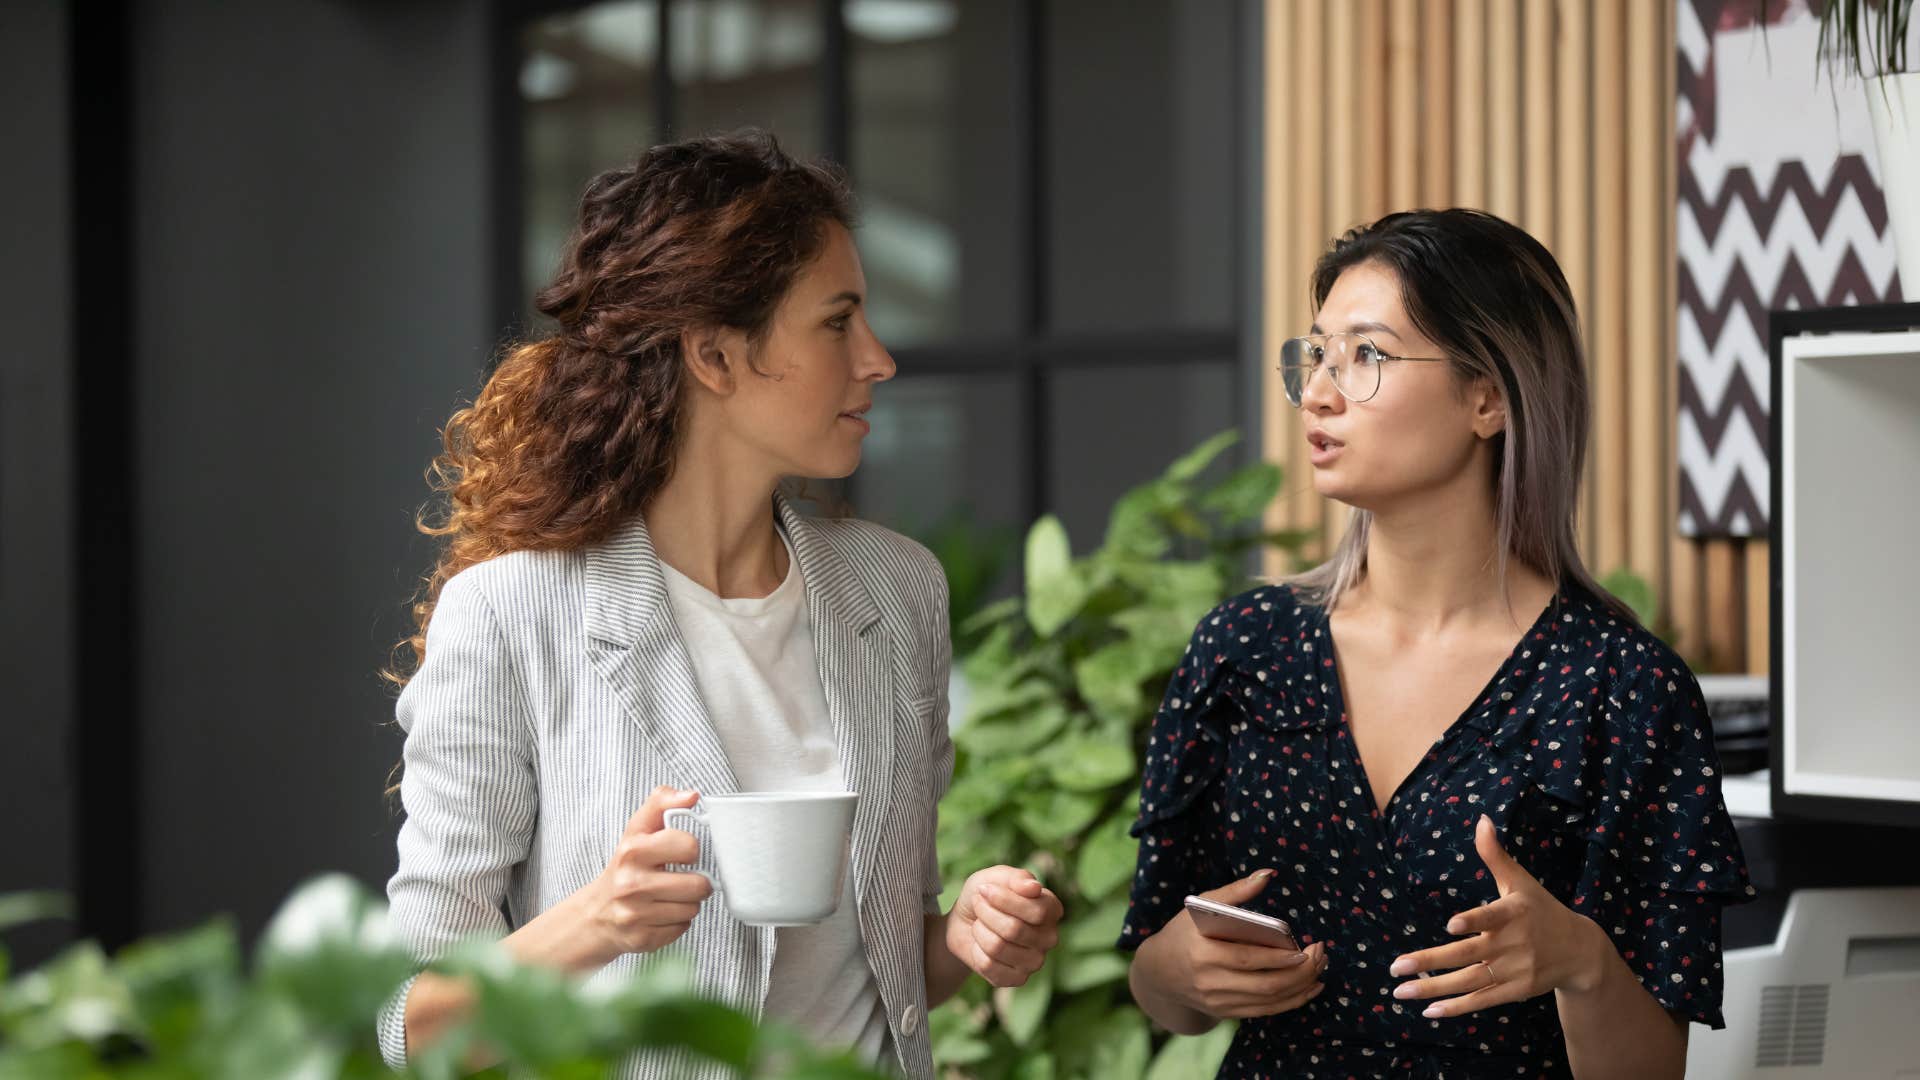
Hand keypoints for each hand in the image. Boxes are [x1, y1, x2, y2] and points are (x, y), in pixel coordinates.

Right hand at [582, 786, 714, 960]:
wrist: (597, 912)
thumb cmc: (626, 867)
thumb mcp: (638, 829)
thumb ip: (662, 803)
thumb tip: (692, 795)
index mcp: (633, 851)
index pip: (688, 846)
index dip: (690, 850)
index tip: (682, 853)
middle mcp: (631, 883)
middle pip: (698, 885)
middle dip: (697, 882)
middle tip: (682, 878)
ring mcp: (635, 914)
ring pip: (693, 908)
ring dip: (688, 903)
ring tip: (670, 896)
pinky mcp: (642, 939)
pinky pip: (683, 928)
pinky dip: (678, 922)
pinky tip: (662, 913)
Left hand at [946, 866, 1064, 986]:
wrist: (965, 921)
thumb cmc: (986, 896)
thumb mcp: (996, 877)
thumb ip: (1017, 878)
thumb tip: (1034, 888)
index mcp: (1052, 909)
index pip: (1038, 911)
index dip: (1005, 900)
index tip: (985, 890)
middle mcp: (1050, 937)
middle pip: (1015, 930)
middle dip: (986, 913)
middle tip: (978, 905)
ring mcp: (1035, 961)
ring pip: (999, 947)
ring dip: (979, 931)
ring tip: (978, 923)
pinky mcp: (1017, 979)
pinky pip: (989, 966)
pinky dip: (976, 951)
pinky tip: (980, 945)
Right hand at [1144, 869, 1328, 1019]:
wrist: (1159, 972)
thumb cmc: (1184, 931)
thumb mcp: (1201, 905)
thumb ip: (1235, 891)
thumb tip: (1268, 874)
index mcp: (1202, 952)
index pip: (1247, 958)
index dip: (1280, 958)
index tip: (1305, 948)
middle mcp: (1210, 982)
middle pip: (1265, 984)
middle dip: (1300, 972)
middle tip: (1320, 955)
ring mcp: (1219, 1002)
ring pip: (1270, 1001)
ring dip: (1301, 987)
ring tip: (1319, 968)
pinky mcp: (1226, 1013)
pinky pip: (1266, 1012)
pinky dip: (1292, 1001)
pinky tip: (1309, 988)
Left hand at [1387, 815, 1607, 1017]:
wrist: (1580, 951)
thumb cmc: (1542, 909)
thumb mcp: (1521, 881)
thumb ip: (1496, 855)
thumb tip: (1481, 820)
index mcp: (1513, 913)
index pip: (1491, 917)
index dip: (1473, 921)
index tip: (1450, 925)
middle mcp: (1513, 944)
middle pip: (1467, 955)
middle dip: (1430, 962)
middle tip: (1396, 966)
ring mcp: (1514, 970)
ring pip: (1469, 981)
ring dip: (1433, 989)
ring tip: (1400, 991)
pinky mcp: (1515, 991)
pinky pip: (1482, 999)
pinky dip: (1457, 1007)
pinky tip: (1429, 1010)